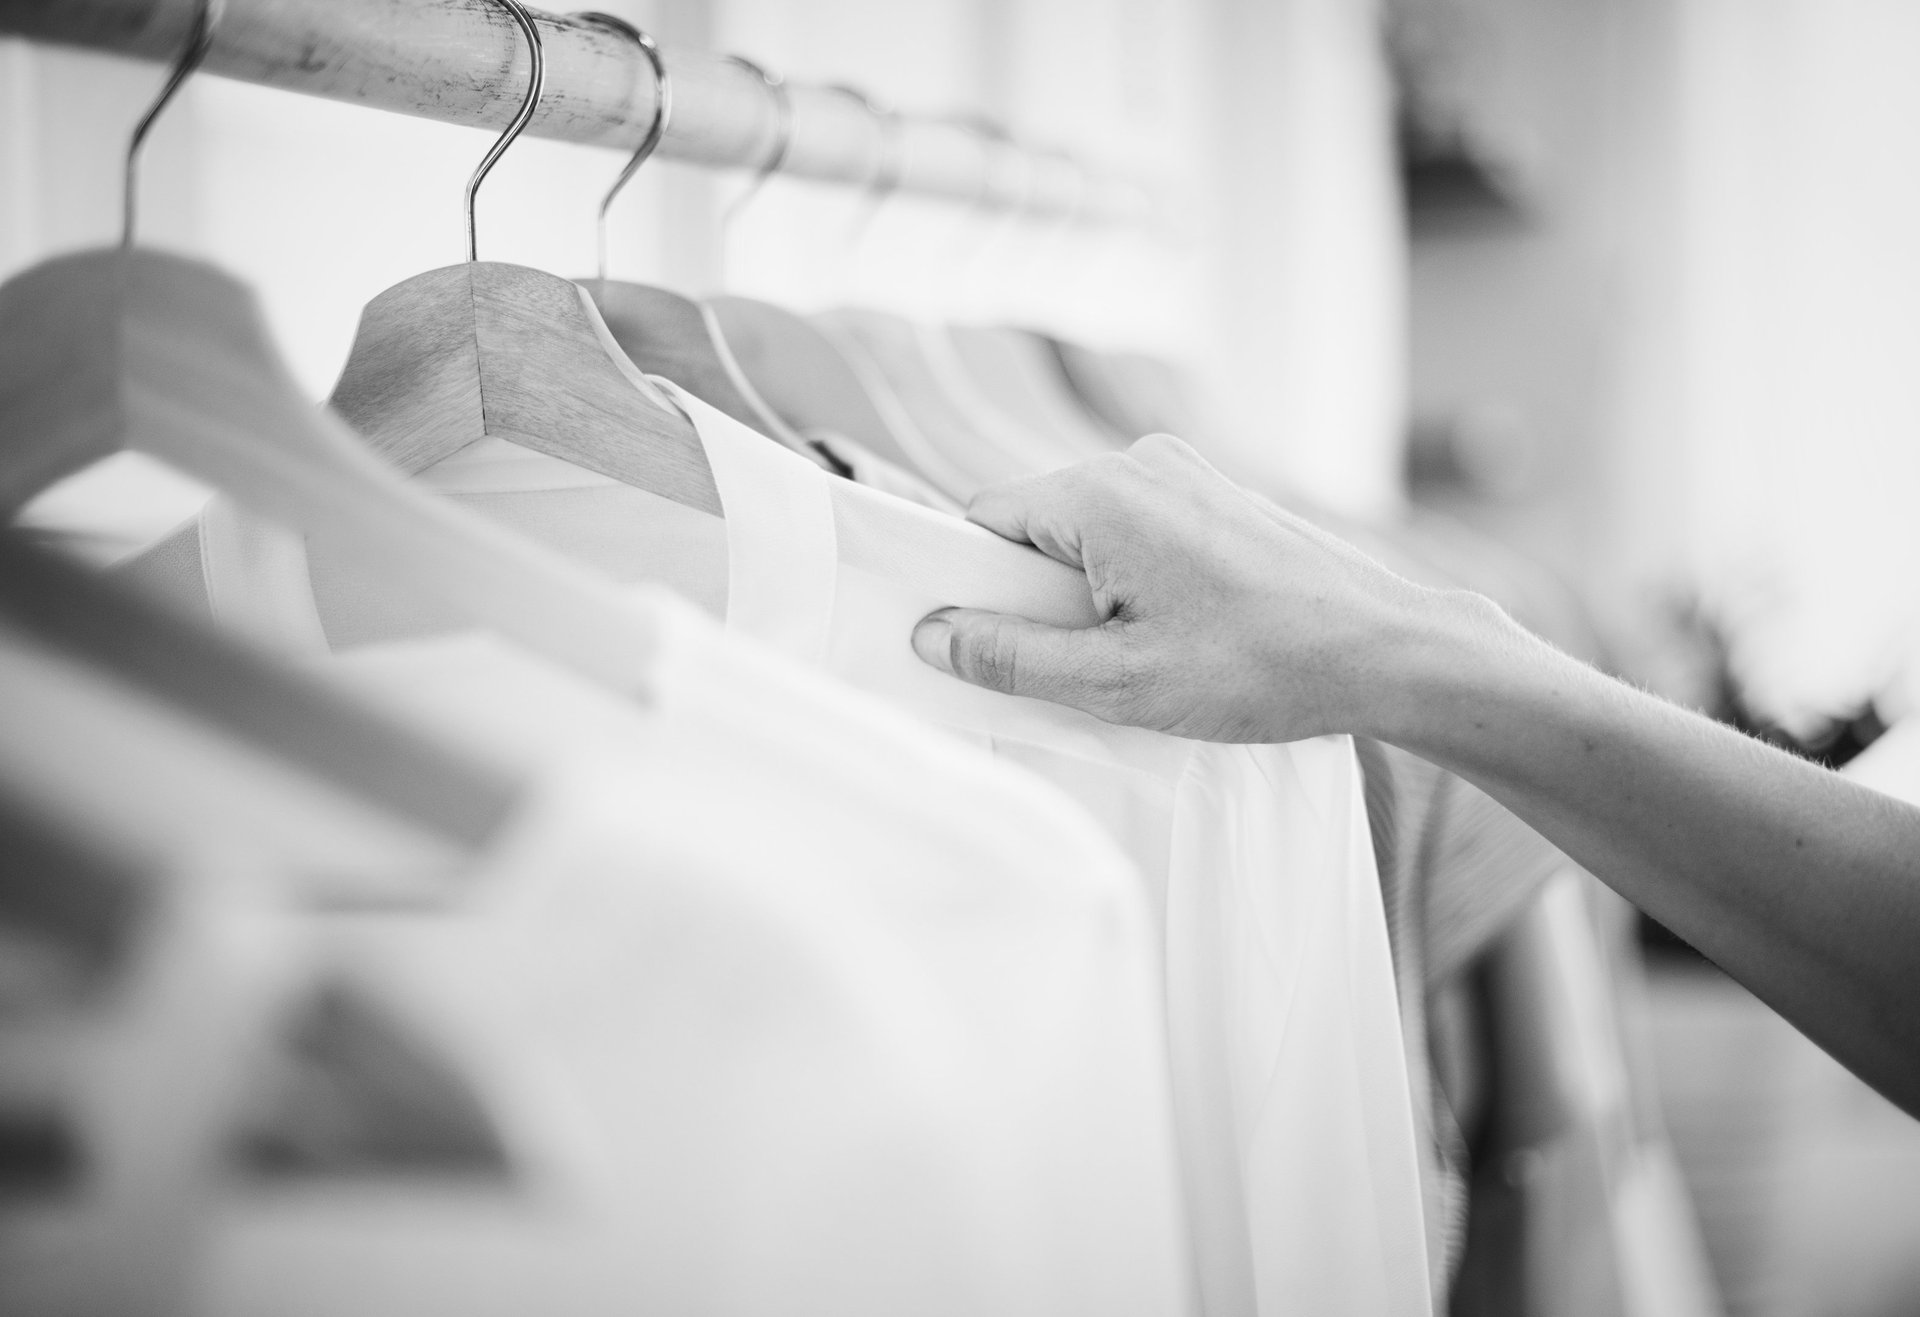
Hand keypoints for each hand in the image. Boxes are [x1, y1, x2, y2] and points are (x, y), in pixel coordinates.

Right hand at [909, 434, 1456, 742]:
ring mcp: (1185, 474)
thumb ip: (1011, 657)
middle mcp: (1141, 462)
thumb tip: (932, 633)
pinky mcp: (1216, 497)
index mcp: (1103, 492)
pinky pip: (1136, 531)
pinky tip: (1173, 636)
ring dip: (1087, 594)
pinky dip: (1131, 580)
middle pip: (1036, 524)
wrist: (1388, 651)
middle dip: (1035, 596)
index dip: (971, 586)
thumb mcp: (1118, 682)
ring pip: (1087, 531)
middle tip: (1077, 666)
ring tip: (1137, 656)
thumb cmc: (1263, 666)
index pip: (985, 519)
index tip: (987, 645)